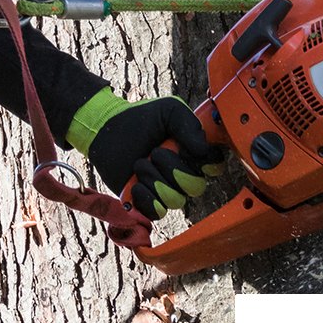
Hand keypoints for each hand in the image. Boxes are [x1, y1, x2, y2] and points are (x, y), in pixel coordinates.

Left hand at [67, 90, 224, 217]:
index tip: (188, 151)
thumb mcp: (170, 111)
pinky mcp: (148, 202)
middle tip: (155, 153)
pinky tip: (135, 184)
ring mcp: (166, 189)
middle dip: (174, 170)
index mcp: (193, 152)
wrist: (108, 131)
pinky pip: (158, 212)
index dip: (206, 163)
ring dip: (155, 181)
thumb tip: (203, 151)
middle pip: (196, 187)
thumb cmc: (141, 119)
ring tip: (139, 164)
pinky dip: (146, 198)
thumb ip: (190, 125)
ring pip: (176, 200)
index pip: (214, 167)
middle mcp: (184, 173)